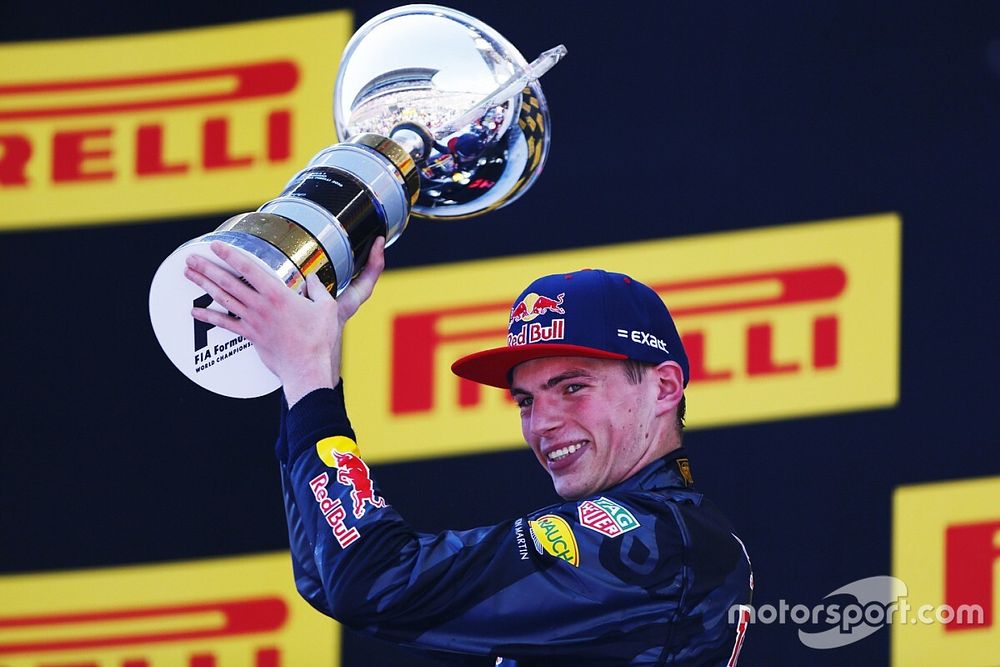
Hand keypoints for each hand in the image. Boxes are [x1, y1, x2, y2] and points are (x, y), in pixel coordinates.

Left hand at [184, 237, 385, 405]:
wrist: (307, 368)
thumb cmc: (318, 340)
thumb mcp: (326, 307)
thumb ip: (317, 289)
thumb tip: (312, 278)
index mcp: (277, 294)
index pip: (248, 269)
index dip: (230, 255)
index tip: (216, 246)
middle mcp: (260, 306)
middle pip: (228, 282)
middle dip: (208, 268)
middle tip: (191, 258)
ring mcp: (253, 321)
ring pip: (223, 299)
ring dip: (204, 285)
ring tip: (189, 275)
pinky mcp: (250, 336)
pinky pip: (225, 324)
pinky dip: (208, 317)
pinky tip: (194, 312)